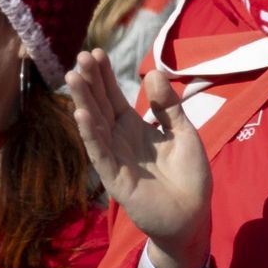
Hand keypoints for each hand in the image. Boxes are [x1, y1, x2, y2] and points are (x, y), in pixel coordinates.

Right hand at [67, 50, 211, 267]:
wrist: (193, 216)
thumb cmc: (189, 176)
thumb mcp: (182, 132)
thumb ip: (168, 105)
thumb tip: (152, 73)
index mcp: (134, 128)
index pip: (113, 96)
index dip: (105, 76)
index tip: (96, 52)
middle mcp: (119, 140)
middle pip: (100, 106)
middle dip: (90, 82)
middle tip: (81, 56)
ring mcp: (115, 158)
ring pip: (95, 126)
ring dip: (83, 102)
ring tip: (73, 77)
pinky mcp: (116, 179)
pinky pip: (100, 154)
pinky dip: (90, 134)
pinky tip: (81, 114)